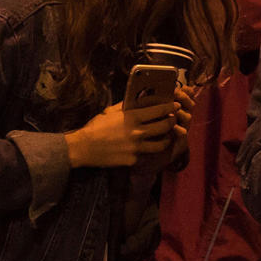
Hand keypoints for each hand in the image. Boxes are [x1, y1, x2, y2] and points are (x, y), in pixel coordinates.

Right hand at [65, 86, 194, 169]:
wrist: (84, 148)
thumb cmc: (95, 127)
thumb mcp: (110, 112)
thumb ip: (126, 106)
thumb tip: (137, 99)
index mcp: (132, 117)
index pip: (159, 111)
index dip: (170, 107)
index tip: (175, 105)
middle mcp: (137, 132)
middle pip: (165, 127)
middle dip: (172, 122)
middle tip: (173, 120)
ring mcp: (137, 148)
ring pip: (162, 144)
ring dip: (167, 139)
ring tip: (166, 136)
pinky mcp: (134, 160)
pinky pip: (148, 155)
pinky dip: (150, 150)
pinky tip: (149, 147)